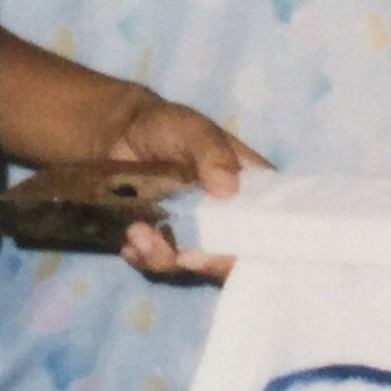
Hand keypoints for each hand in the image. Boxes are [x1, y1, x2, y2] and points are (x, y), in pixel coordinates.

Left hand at [105, 93, 270, 279]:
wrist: (119, 133)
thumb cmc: (168, 126)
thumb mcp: (193, 129)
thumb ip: (213, 153)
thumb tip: (229, 191)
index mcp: (251, 189)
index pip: (271, 225)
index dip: (259, 245)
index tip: (229, 249)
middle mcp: (228, 218)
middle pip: (234, 256)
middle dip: (207, 261)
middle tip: (182, 255)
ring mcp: (195, 234)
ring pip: (193, 264)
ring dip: (166, 257)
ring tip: (136, 233)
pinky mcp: (164, 244)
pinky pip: (159, 264)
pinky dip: (144, 258)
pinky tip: (128, 243)